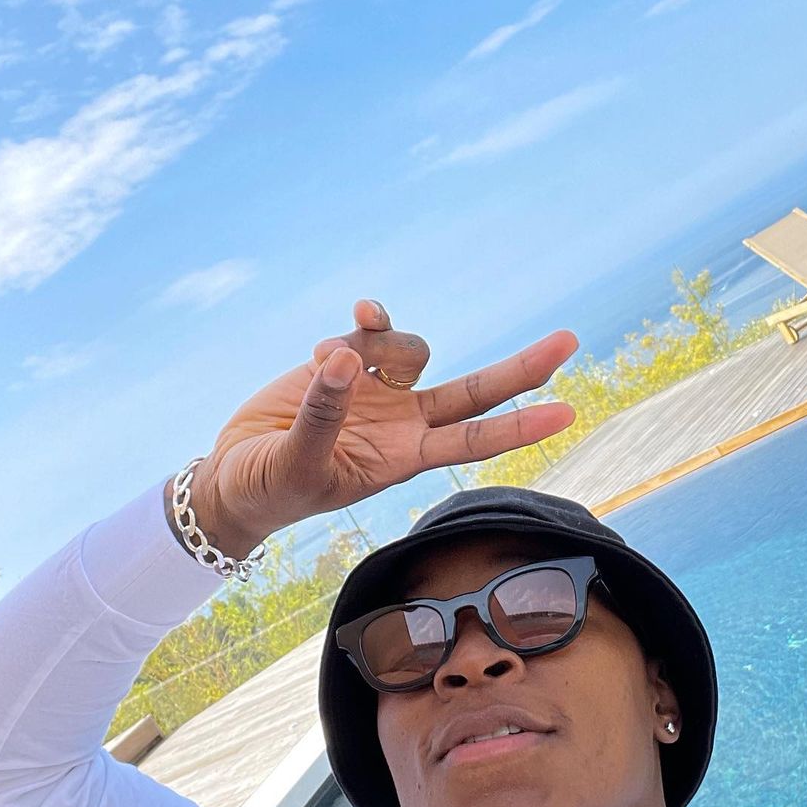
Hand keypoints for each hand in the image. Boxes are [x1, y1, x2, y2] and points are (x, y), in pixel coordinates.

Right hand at [170, 300, 577, 554]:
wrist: (235, 476)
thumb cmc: (273, 488)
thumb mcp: (298, 464)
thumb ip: (323, 415)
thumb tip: (347, 359)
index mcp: (405, 457)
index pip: (475, 440)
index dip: (521, 426)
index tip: (568, 413)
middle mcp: (404, 421)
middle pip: (477, 389)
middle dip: (523, 367)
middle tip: (570, 341)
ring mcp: (380, 389)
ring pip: (414, 347)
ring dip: (381, 341)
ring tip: (319, 363)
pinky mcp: (349, 362)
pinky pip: (374, 328)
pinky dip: (369, 319)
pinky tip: (353, 318)